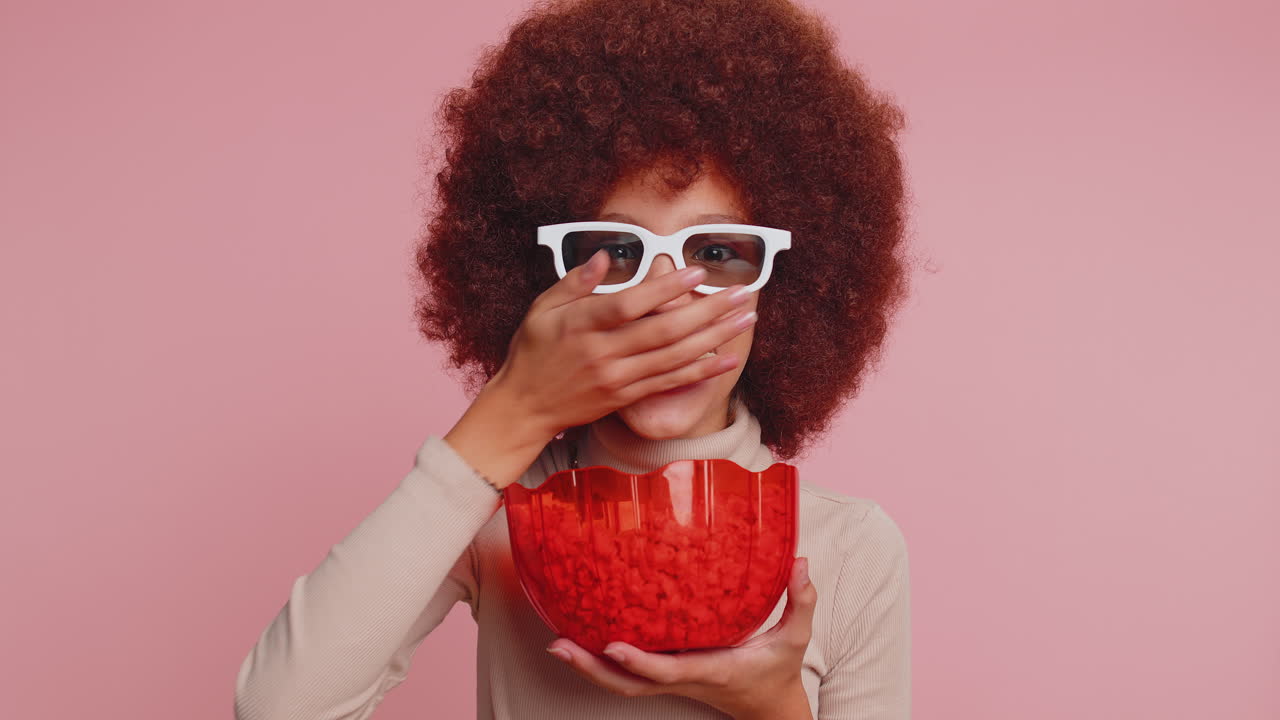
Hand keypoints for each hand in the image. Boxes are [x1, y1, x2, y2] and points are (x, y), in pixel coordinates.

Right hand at [488, 248, 756, 440]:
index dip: (665, 289)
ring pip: (674, 357)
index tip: (697, 273)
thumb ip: (575, 282)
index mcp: (581, 326)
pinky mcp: (626, 397)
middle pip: (663, 331)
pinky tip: (728, 358)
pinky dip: (701, 371)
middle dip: (708, 311)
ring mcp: (617, 379)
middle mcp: (602, 353)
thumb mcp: (541, 309)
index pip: (630, 305)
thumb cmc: (533, 351)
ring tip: (746, 318)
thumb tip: (606, 256)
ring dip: (715, 338)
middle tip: (743, 294)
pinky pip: (669, 383)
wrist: (524, 408)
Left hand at [546, 557, 816, 719]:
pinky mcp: (666, 678)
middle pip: (628, 683)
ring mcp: (671, 682)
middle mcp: (683, 679)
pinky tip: (579, 640)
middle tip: (558, 646)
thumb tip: (801, 562)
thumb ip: (800, 600)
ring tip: (556, 644)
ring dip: (587, 667)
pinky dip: (600, 664)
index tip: (612, 645)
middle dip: (592, 667)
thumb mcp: (796, 637)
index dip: (639, 662)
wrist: (769, 708)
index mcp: (711, 669)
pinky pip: (627, 676)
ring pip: (621, 684)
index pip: (668, 670)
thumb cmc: (778, 669)